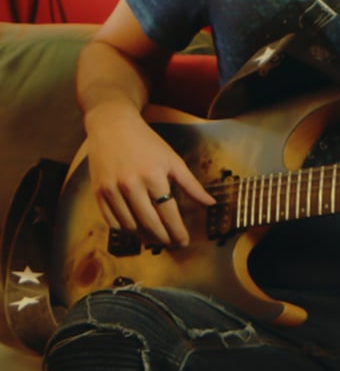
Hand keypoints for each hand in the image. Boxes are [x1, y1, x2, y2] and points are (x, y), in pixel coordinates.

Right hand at [85, 104, 214, 246]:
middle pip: (149, 223)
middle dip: (163, 238)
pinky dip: (125, 229)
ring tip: (156, 238)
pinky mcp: (97, 193)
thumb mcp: (172, 159)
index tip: (184, 241)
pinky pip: (112, 221)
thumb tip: (210, 203)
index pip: (168, 212)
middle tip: (171, 244)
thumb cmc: (147, 142)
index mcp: (153, 175)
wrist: (112, 126)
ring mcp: (111, 190)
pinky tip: (136, 229)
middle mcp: (131, 185)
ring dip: (144, 236)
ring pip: (129, 226)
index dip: (177, 230)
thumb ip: (191, 184)